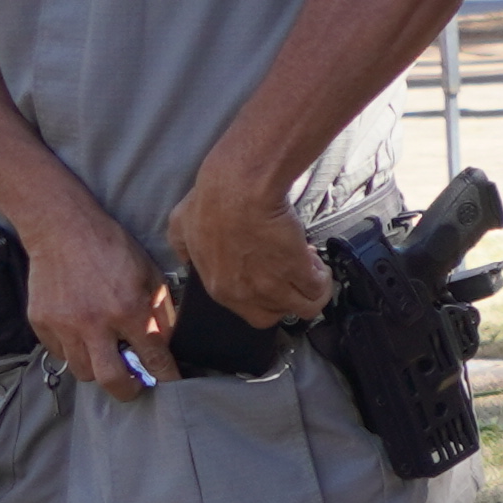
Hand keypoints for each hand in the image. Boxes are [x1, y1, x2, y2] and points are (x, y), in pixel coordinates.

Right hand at [23, 207, 177, 398]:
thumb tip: (168, 343)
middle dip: (128, 390)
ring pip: (82, 371)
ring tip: (105, 355)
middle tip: (134, 386)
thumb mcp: (148, 274)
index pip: (154, 358)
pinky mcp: (41, 322)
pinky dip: (73, 352)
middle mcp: (95, 323)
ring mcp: (64, 325)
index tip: (170, 384)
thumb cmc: (111, 247)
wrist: (61, 228)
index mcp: (128, 309)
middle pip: (111, 380)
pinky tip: (82, 336)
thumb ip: (159, 311)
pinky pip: (59, 353)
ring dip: (97, 369)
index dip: (166, 376)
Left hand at [168, 177, 331, 331]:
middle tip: (292, 273)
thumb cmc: (210, 201)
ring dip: (312, 290)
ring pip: (306, 307)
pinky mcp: (298, 271)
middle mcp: (246, 293)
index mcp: (219, 288)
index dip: (264, 293)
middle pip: (278, 314)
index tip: (270, 275)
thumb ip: (182, 247)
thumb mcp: (181, 226)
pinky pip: (318, 288)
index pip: (249, 312)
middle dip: (289, 297)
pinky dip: (322, 276)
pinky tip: (315, 258)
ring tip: (312, 267)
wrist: (239, 188)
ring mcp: (273, 286)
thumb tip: (185, 255)